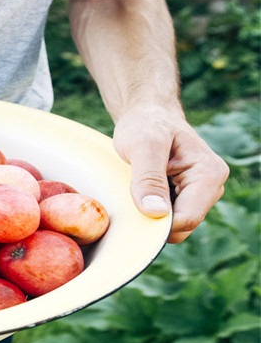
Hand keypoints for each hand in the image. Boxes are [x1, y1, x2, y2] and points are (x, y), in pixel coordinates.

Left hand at [112, 105, 228, 243]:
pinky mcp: (186, 199)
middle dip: (155, 221)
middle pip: (182, 226)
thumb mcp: (143, 146)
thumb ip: (148, 178)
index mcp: (209, 174)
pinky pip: (168, 220)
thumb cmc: (146, 125)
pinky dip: (151, 213)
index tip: (133, 212)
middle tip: (130, 195)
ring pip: (175, 226)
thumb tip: (156, 213)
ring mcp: (200, 195)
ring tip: (136, 190)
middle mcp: (212, 187)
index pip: (187, 218)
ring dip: (151, 217)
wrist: (146, 116)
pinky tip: (140, 194)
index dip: (158, 224)